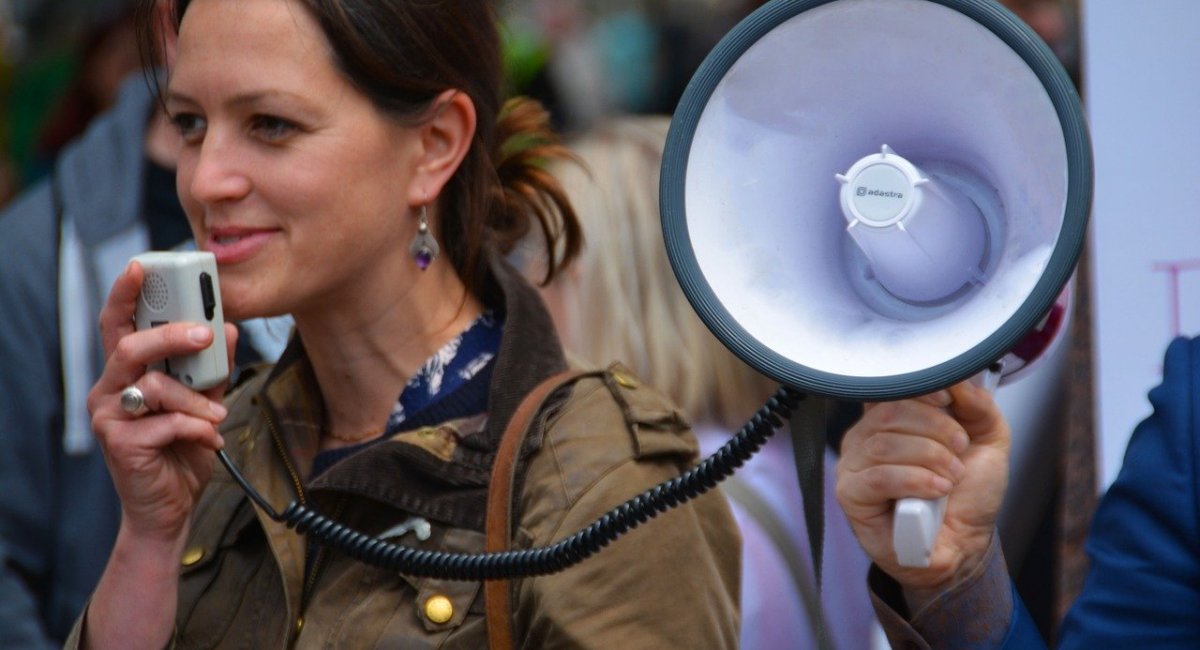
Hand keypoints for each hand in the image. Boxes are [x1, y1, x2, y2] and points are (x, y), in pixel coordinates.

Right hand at [86, 261, 237, 544]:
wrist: (171, 508)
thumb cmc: (182, 451)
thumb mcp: (205, 403)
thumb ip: (213, 369)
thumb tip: (229, 328)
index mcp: (126, 374)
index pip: (118, 324)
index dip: (126, 293)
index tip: (144, 265)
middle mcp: (110, 390)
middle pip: (131, 347)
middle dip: (172, 336)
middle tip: (206, 335)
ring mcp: (110, 418)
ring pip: (153, 387)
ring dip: (196, 400)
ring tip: (217, 417)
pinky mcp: (119, 445)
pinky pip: (164, 423)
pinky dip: (196, 429)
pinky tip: (209, 440)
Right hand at [835, 381, 1009, 607]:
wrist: (964, 544)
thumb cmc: (966, 495)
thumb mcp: (988, 441)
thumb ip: (978, 406)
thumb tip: (958, 380)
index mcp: (891, 418)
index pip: (892, 387)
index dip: (920, 389)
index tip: (948, 401)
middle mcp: (866, 437)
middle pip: (890, 412)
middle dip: (936, 430)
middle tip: (959, 451)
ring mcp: (854, 465)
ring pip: (884, 444)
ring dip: (930, 458)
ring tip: (951, 478)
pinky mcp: (851, 495)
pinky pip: (878, 477)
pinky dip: (915, 481)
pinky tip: (936, 491)